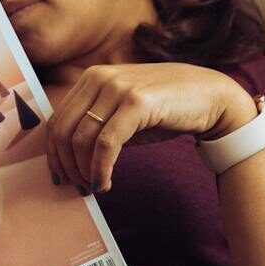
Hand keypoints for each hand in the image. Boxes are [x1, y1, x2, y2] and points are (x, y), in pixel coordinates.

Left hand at [45, 63, 254, 192]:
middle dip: (66, 165)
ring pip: (82, 138)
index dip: (54, 153)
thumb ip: (97, 124)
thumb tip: (68, 158)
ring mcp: (118, 87)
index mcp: (91, 77)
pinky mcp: (136, 102)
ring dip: (83, 171)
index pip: (57, 119)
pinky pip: (106, 144)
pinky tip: (105, 183)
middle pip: (63, 130)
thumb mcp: (122, 112)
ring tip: (94, 188)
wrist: (210, 96)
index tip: (61, 177)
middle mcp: (99, 77)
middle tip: (76, 187)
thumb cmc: (164, 109)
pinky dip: (100, 169)